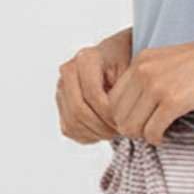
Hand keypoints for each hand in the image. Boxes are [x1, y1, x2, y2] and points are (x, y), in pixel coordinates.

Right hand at [56, 27, 131, 142]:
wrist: (112, 57)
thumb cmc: (123, 63)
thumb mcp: (132, 69)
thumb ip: (126, 89)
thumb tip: (122, 116)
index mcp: (86, 59)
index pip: (92, 95)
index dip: (109, 113)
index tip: (124, 121)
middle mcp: (69, 72)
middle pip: (78, 111)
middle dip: (101, 126)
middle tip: (119, 131)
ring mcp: (62, 88)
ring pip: (72, 123)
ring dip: (95, 133)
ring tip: (113, 132)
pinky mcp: (61, 103)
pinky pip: (69, 128)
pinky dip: (87, 135)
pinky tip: (103, 131)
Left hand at [108, 27, 193, 144]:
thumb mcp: (168, 61)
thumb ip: (148, 77)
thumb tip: (134, 108)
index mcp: (140, 61)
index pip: (112, 98)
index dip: (122, 116)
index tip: (138, 122)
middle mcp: (144, 71)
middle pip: (118, 115)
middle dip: (130, 129)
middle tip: (147, 131)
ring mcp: (157, 86)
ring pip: (132, 126)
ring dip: (143, 136)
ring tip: (156, 134)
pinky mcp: (174, 101)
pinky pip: (152, 131)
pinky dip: (156, 139)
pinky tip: (165, 137)